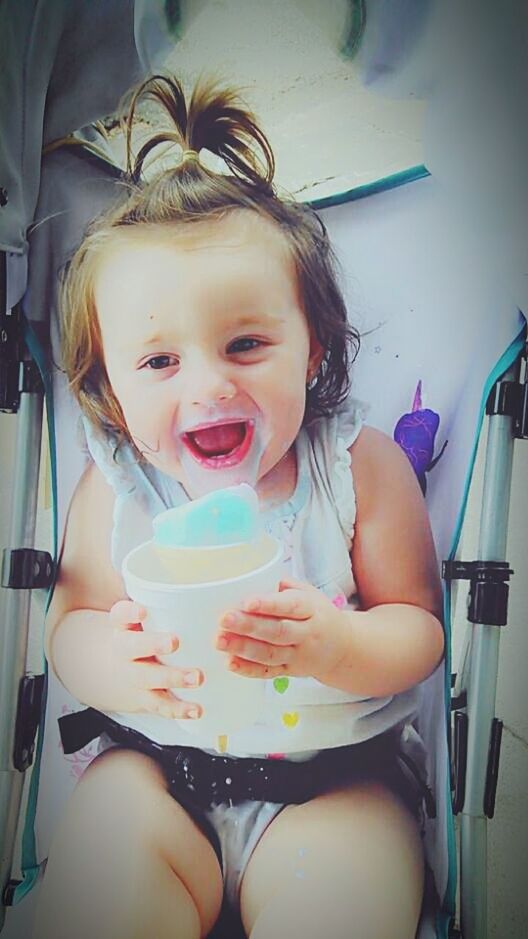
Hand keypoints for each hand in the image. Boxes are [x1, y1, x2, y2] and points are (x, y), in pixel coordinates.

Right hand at [61, 600, 203, 718]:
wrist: (115, 672)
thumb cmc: (141, 636)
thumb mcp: (144, 619)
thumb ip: (168, 604)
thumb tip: (212, 582)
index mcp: (124, 627)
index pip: (119, 615)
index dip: (129, 613)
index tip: (142, 611)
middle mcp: (125, 651)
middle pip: (132, 647)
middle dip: (153, 644)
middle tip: (174, 642)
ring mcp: (134, 676)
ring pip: (148, 678)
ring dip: (173, 678)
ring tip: (197, 677)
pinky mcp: (145, 698)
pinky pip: (160, 705)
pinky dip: (179, 709)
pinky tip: (197, 709)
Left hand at [215, 578, 347, 684]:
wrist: (343, 648)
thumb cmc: (318, 614)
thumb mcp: (310, 593)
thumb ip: (285, 586)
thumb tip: (256, 577)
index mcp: (312, 610)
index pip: (291, 606)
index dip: (269, 605)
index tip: (247, 602)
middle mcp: (307, 634)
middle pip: (277, 631)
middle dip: (249, 626)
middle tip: (224, 619)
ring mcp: (299, 656)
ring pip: (270, 654)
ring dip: (243, 648)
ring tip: (219, 640)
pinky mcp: (290, 672)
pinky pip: (268, 672)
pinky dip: (248, 669)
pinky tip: (230, 663)